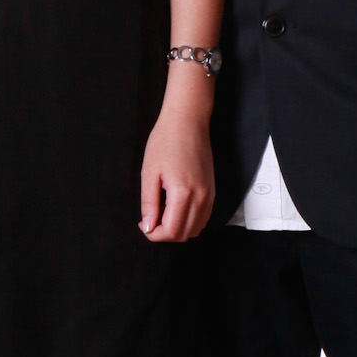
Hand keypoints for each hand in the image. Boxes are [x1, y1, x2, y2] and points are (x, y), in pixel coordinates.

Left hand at [141, 105, 215, 241]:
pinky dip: (190, 221)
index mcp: (183, 193)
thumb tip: (148, 227)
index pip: (171, 231)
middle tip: (150, 221)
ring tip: (162, 215)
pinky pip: (204, 217)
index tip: (144, 225)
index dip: (154, 234)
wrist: (187, 122)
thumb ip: (149, 204)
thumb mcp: (149, 173)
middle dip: (164, 234)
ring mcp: (210, 194)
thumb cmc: (166, 141)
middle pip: (184, 234)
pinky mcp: (212, 190)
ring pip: (196, 229)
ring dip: (178, 229)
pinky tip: (176, 210)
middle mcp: (201, 197)